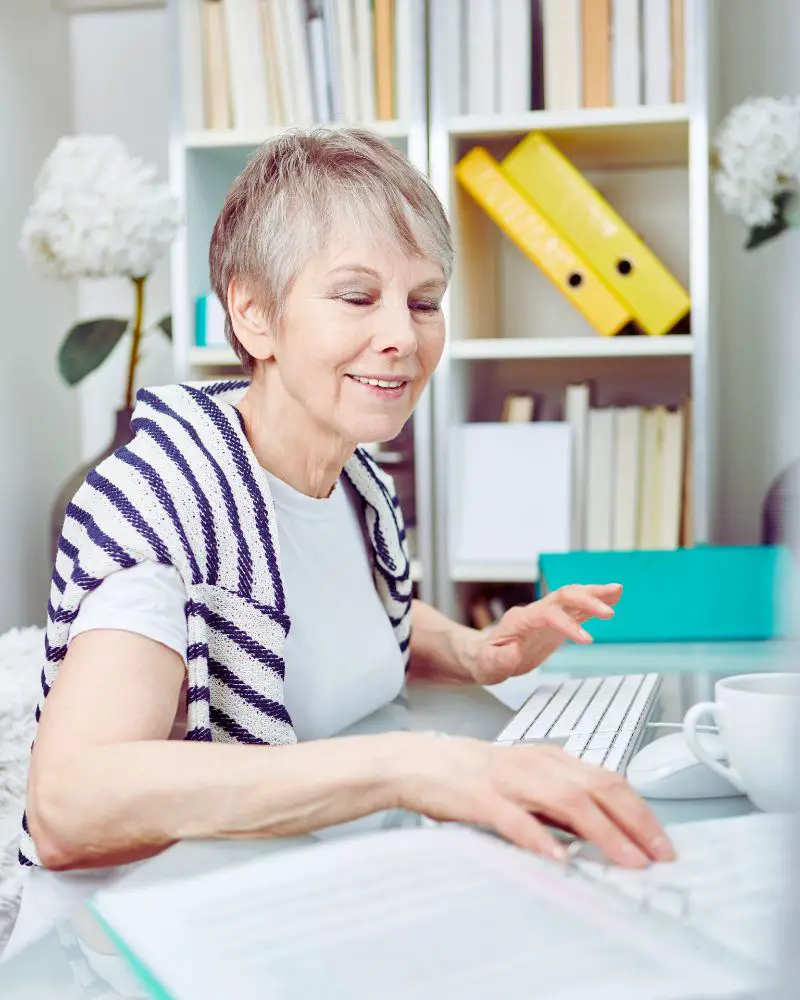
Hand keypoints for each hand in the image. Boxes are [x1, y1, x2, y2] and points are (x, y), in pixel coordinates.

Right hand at [395, 733, 673, 868]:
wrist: (418, 761)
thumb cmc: (472, 776)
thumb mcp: (525, 781)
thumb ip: (559, 803)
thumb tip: (602, 834)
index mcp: (550, 758)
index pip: (608, 780)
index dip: (641, 811)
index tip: (663, 843)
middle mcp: (536, 763)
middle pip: (598, 786)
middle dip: (635, 822)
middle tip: (659, 855)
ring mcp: (509, 778)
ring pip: (567, 799)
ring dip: (603, 832)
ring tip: (626, 860)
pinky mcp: (480, 796)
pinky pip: (515, 819)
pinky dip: (540, 838)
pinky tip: (558, 859)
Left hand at [469, 583, 622, 685]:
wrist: (484, 655)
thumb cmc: (485, 659)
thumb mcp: (487, 664)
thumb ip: (498, 659)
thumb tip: (512, 652)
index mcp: (521, 620)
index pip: (548, 615)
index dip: (568, 625)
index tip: (586, 640)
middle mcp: (536, 612)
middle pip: (563, 597)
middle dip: (586, 601)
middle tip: (609, 612)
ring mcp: (547, 615)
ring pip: (572, 597)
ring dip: (594, 594)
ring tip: (617, 590)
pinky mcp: (555, 623)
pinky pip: (577, 609)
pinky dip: (594, 604)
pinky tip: (612, 599)